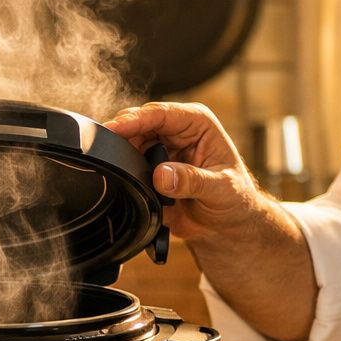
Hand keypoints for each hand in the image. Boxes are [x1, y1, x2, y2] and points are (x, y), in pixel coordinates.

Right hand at [105, 102, 268, 241]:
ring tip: (120, 171)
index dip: (135, 119)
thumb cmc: (235, 200)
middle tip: (106, 150)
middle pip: (139, 124)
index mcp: (197, 124)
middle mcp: (177, 132)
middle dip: (122, 135)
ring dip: (122, 156)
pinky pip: (129, 164)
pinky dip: (123, 171)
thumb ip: (192, 181)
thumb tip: (162, 175)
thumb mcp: (221, 189)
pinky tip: (122, 180)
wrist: (227, 225)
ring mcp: (162, 149)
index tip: (115, 128)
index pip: (161, 114)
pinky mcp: (151, 167)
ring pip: (130, 143)